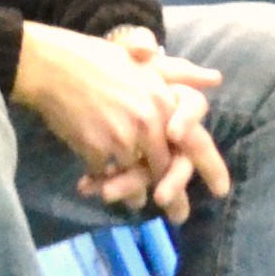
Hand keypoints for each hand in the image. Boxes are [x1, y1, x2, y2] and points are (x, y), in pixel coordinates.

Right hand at [14, 20, 230, 223]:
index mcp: (163, 101)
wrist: (51, 66)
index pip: (195, 142)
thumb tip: (216, 79)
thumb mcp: (144, 62)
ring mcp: (122, 139)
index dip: (211, 168)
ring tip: (131, 201)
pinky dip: (102, 182)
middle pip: (166, 168)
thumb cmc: (98, 59)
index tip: (222, 191)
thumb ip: (180, 73)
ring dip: (133, 191)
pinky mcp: (96, 150)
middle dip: (172, 194)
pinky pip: (106, 177)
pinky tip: (93, 185)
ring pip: (135, 177)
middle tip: (179, 216)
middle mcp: (149, 123)